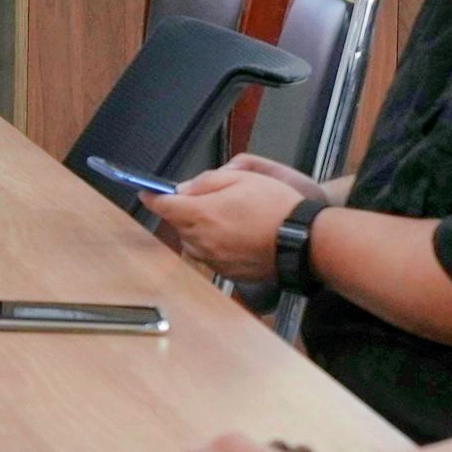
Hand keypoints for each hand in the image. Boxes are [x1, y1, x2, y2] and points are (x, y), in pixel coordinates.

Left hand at [146, 161, 311, 280]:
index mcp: (200, 214)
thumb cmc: (276, 207)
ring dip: (201, 230)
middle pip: (179, 224)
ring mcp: (214, 259)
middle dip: (185, 212)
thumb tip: (184, 189)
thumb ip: (206, 182)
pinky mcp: (228, 273)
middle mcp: (201, 241)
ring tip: (228, 219)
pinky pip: (211, 256)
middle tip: (209, 201)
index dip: (153, 197)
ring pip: (194, 242)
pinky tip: (238, 237)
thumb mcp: (241, 178)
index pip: (163, 206)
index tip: (146, 192)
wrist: (305, 242)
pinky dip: (217, 245)